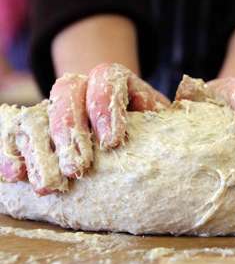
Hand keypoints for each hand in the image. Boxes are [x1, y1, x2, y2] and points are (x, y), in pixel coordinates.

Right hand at [0, 63, 169, 194]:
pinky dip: (15, 153)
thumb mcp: (167, 117)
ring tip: (49, 185)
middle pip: (67, 93)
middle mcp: (83, 89)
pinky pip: (19, 134)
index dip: (106, 105)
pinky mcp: (41, 130)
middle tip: (77, 169)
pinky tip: (16, 175)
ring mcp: (59, 108)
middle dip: (69, 131)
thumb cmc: (151, 126)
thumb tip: (188, 96)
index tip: (112, 142)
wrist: (123, 132)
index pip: (107, 77)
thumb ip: (178, 108)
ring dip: (40, 150)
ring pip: (38, 115)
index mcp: (116, 82)